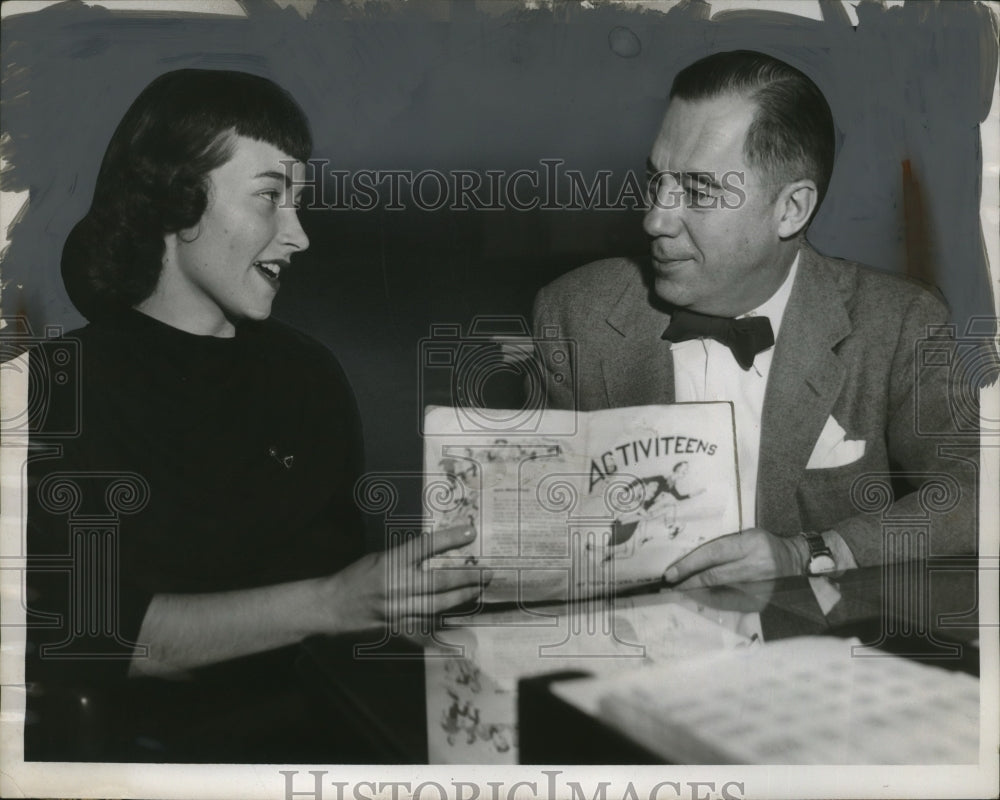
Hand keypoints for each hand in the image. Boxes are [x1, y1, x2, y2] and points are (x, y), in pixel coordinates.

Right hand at [320, 525, 489, 633]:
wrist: (331, 606)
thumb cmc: (356, 577)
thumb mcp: (378, 557)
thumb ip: (405, 557)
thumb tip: (435, 551)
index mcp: (390, 562)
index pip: (425, 546)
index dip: (450, 538)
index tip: (470, 532)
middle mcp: (396, 586)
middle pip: (440, 581)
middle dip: (467, 576)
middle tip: (487, 571)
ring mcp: (397, 610)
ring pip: (438, 605)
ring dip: (461, 597)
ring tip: (478, 589)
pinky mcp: (397, 628)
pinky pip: (426, 628)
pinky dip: (443, 626)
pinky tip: (459, 623)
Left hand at [662, 528, 805, 588]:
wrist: (795, 560)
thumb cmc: (764, 545)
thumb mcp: (746, 536)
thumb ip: (723, 547)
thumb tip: (691, 563)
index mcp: (751, 544)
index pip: (713, 554)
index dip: (689, 564)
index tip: (671, 573)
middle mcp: (756, 565)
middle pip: (714, 576)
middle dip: (688, 581)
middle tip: (670, 585)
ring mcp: (761, 587)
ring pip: (720, 593)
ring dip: (697, 593)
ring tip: (680, 592)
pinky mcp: (762, 602)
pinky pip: (731, 604)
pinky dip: (712, 602)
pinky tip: (699, 599)